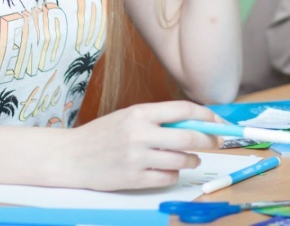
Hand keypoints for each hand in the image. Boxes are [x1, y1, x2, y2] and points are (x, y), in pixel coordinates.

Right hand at [58, 100, 221, 190]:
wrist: (70, 157)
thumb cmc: (102, 135)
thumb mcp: (128, 117)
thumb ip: (157, 119)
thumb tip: (195, 122)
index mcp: (140, 113)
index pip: (184, 110)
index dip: (207, 115)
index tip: (219, 121)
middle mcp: (140, 133)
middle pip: (189, 136)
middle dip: (208, 139)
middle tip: (215, 142)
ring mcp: (137, 158)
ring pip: (182, 159)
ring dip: (192, 159)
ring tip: (190, 158)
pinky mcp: (134, 179)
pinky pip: (168, 178)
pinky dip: (174, 175)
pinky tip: (169, 170)